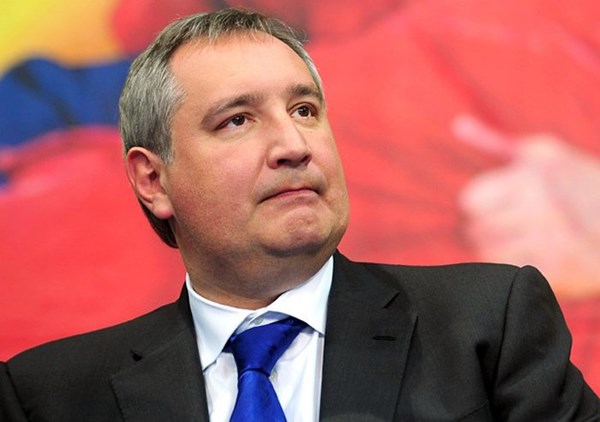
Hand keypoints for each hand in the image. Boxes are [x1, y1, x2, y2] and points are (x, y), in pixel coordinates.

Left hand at [453, 114, 599, 298]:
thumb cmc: (582, 183)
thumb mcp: (545, 155)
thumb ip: (495, 141)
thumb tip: (457, 125)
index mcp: (532, 177)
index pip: (470, 201)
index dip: (480, 205)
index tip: (498, 206)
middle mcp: (540, 208)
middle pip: (475, 230)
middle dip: (486, 228)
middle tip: (512, 226)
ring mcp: (551, 242)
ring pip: (487, 254)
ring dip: (497, 250)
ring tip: (522, 241)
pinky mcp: (559, 272)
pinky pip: (508, 274)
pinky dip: (513, 268)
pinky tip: (532, 258)